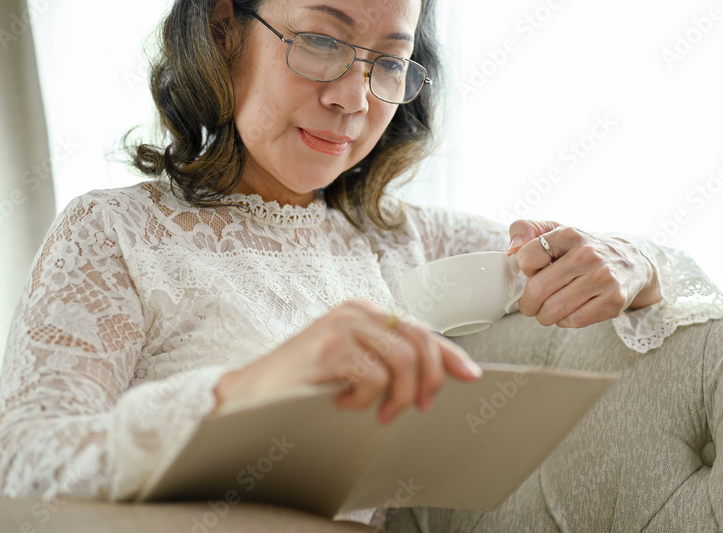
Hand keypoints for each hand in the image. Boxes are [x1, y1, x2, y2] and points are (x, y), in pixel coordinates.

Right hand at [213, 300, 481, 423]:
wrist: (251, 394)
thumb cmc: (305, 383)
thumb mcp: (355, 365)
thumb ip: (392, 362)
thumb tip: (446, 373)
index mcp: (364, 311)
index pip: (420, 328)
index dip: (449, 354)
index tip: (471, 375)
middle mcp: (356, 311)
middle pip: (420, 341)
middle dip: (429, 380)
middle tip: (419, 407)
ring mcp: (342, 326)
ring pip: (403, 361)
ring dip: (399, 396)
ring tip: (379, 412)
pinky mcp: (330, 347)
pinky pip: (375, 376)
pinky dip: (366, 399)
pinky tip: (345, 403)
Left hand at [507, 220, 661, 327]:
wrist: (631, 263)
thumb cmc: (583, 250)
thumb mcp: (556, 231)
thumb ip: (525, 230)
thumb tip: (513, 248)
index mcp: (569, 234)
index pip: (527, 257)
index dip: (524, 269)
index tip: (532, 272)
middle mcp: (588, 254)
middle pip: (538, 288)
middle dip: (528, 303)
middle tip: (529, 306)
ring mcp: (603, 278)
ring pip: (554, 309)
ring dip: (544, 315)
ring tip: (548, 310)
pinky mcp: (614, 301)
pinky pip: (574, 320)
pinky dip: (565, 321)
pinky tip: (569, 312)